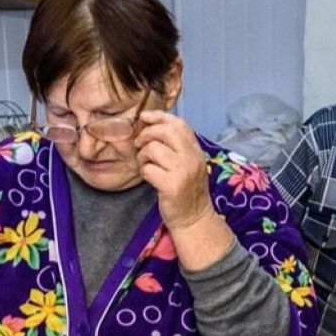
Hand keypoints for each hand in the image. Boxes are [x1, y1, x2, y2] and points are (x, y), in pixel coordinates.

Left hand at [133, 110, 213, 231]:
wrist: (194, 219)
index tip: (144, 117)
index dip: (159, 116)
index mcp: (196, 151)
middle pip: (165, 132)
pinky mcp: (172, 186)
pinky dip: (144, 172)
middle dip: (147, 134)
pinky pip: (149, 169)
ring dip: (143, 156)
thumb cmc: (187, 191)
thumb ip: (177, 147)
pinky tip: (149, 178)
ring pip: (154, 149)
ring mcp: (183, 172)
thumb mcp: (188, 165)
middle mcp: (192, 158)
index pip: (179, 124)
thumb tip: (151, 128)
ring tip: (146, 165)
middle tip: (139, 144)